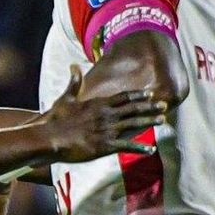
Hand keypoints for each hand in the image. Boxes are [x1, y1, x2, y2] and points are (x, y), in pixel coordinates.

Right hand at [41, 66, 166, 162]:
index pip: (123, 97)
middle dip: (150, 106)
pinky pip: (127, 146)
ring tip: (162, 120)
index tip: (150, 93)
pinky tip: (151, 149)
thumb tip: (73, 65)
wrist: (51, 137)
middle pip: (133, 109)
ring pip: (134, 124)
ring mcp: (107, 131)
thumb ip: (74, 82)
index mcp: (98, 104)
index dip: (138, 95)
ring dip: (149, 122)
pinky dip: (140, 148)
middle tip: (164, 105)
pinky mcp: (105, 146)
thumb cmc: (56, 119)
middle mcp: (106, 115)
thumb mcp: (66, 98)